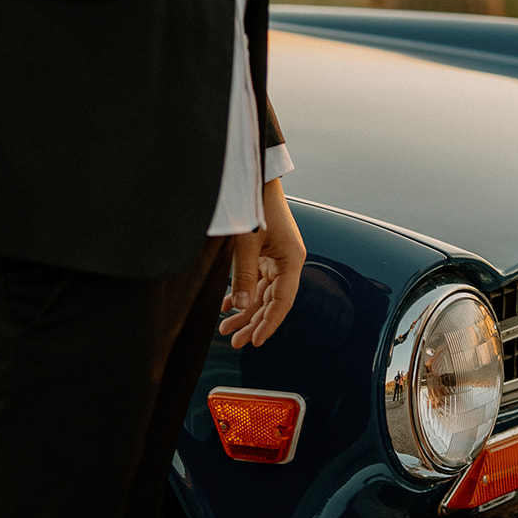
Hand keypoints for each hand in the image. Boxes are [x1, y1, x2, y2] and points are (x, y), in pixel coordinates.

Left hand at [217, 180, 306, 349]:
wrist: (256, 176)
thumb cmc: (255, 204)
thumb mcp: (246, 242)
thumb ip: (243, 276)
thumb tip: (240, 306)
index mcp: (291, 260)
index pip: (282, 302)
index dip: (269, 324)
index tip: (256, 342)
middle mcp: (287, 262)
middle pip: (272, 302)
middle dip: (253, 323)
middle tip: (235, 342)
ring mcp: (276, 258)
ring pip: (262, 294)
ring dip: (244, 311)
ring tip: (225, 328)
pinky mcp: (265, 253)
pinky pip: (255, 281)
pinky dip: (241, 294)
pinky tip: (225, 306)